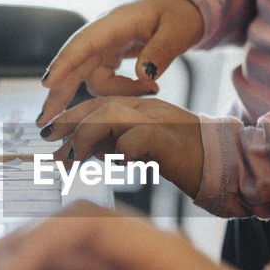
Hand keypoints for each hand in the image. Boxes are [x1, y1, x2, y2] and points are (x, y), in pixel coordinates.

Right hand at [38, 0, 202, 125]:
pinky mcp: (109, 55)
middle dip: (59, 91)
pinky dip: (120, 90)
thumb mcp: (177, 30)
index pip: (83, 42)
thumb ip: (161, 51)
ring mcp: (104, 45)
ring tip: (153, 89)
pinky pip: (104, 79)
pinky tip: (147, 87)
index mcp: (115, 22)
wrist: (180, 2)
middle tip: (45, 121)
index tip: (47, 83)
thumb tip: (144, 76)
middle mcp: (103, 34)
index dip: (64, 63)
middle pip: (74, 64)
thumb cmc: (178, 11)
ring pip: (90, 77)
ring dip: (114, 92)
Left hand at [41, 96, 202, 196]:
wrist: (222, 162)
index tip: (47, 135)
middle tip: (50, 150)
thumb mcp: (141, 148)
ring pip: (110, 115)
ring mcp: (157, 120)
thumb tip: (83, 152)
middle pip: (98, 106)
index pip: (97, 105)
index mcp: (140, 108)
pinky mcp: (168, 139)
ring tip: (75, 161)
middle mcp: (146, 108)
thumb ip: (115, 144)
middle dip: (68, 125)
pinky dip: (121, 151)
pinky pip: (136, 139)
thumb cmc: (184, 159)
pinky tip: (117, 164)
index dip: (69, 117)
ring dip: (86, 137)